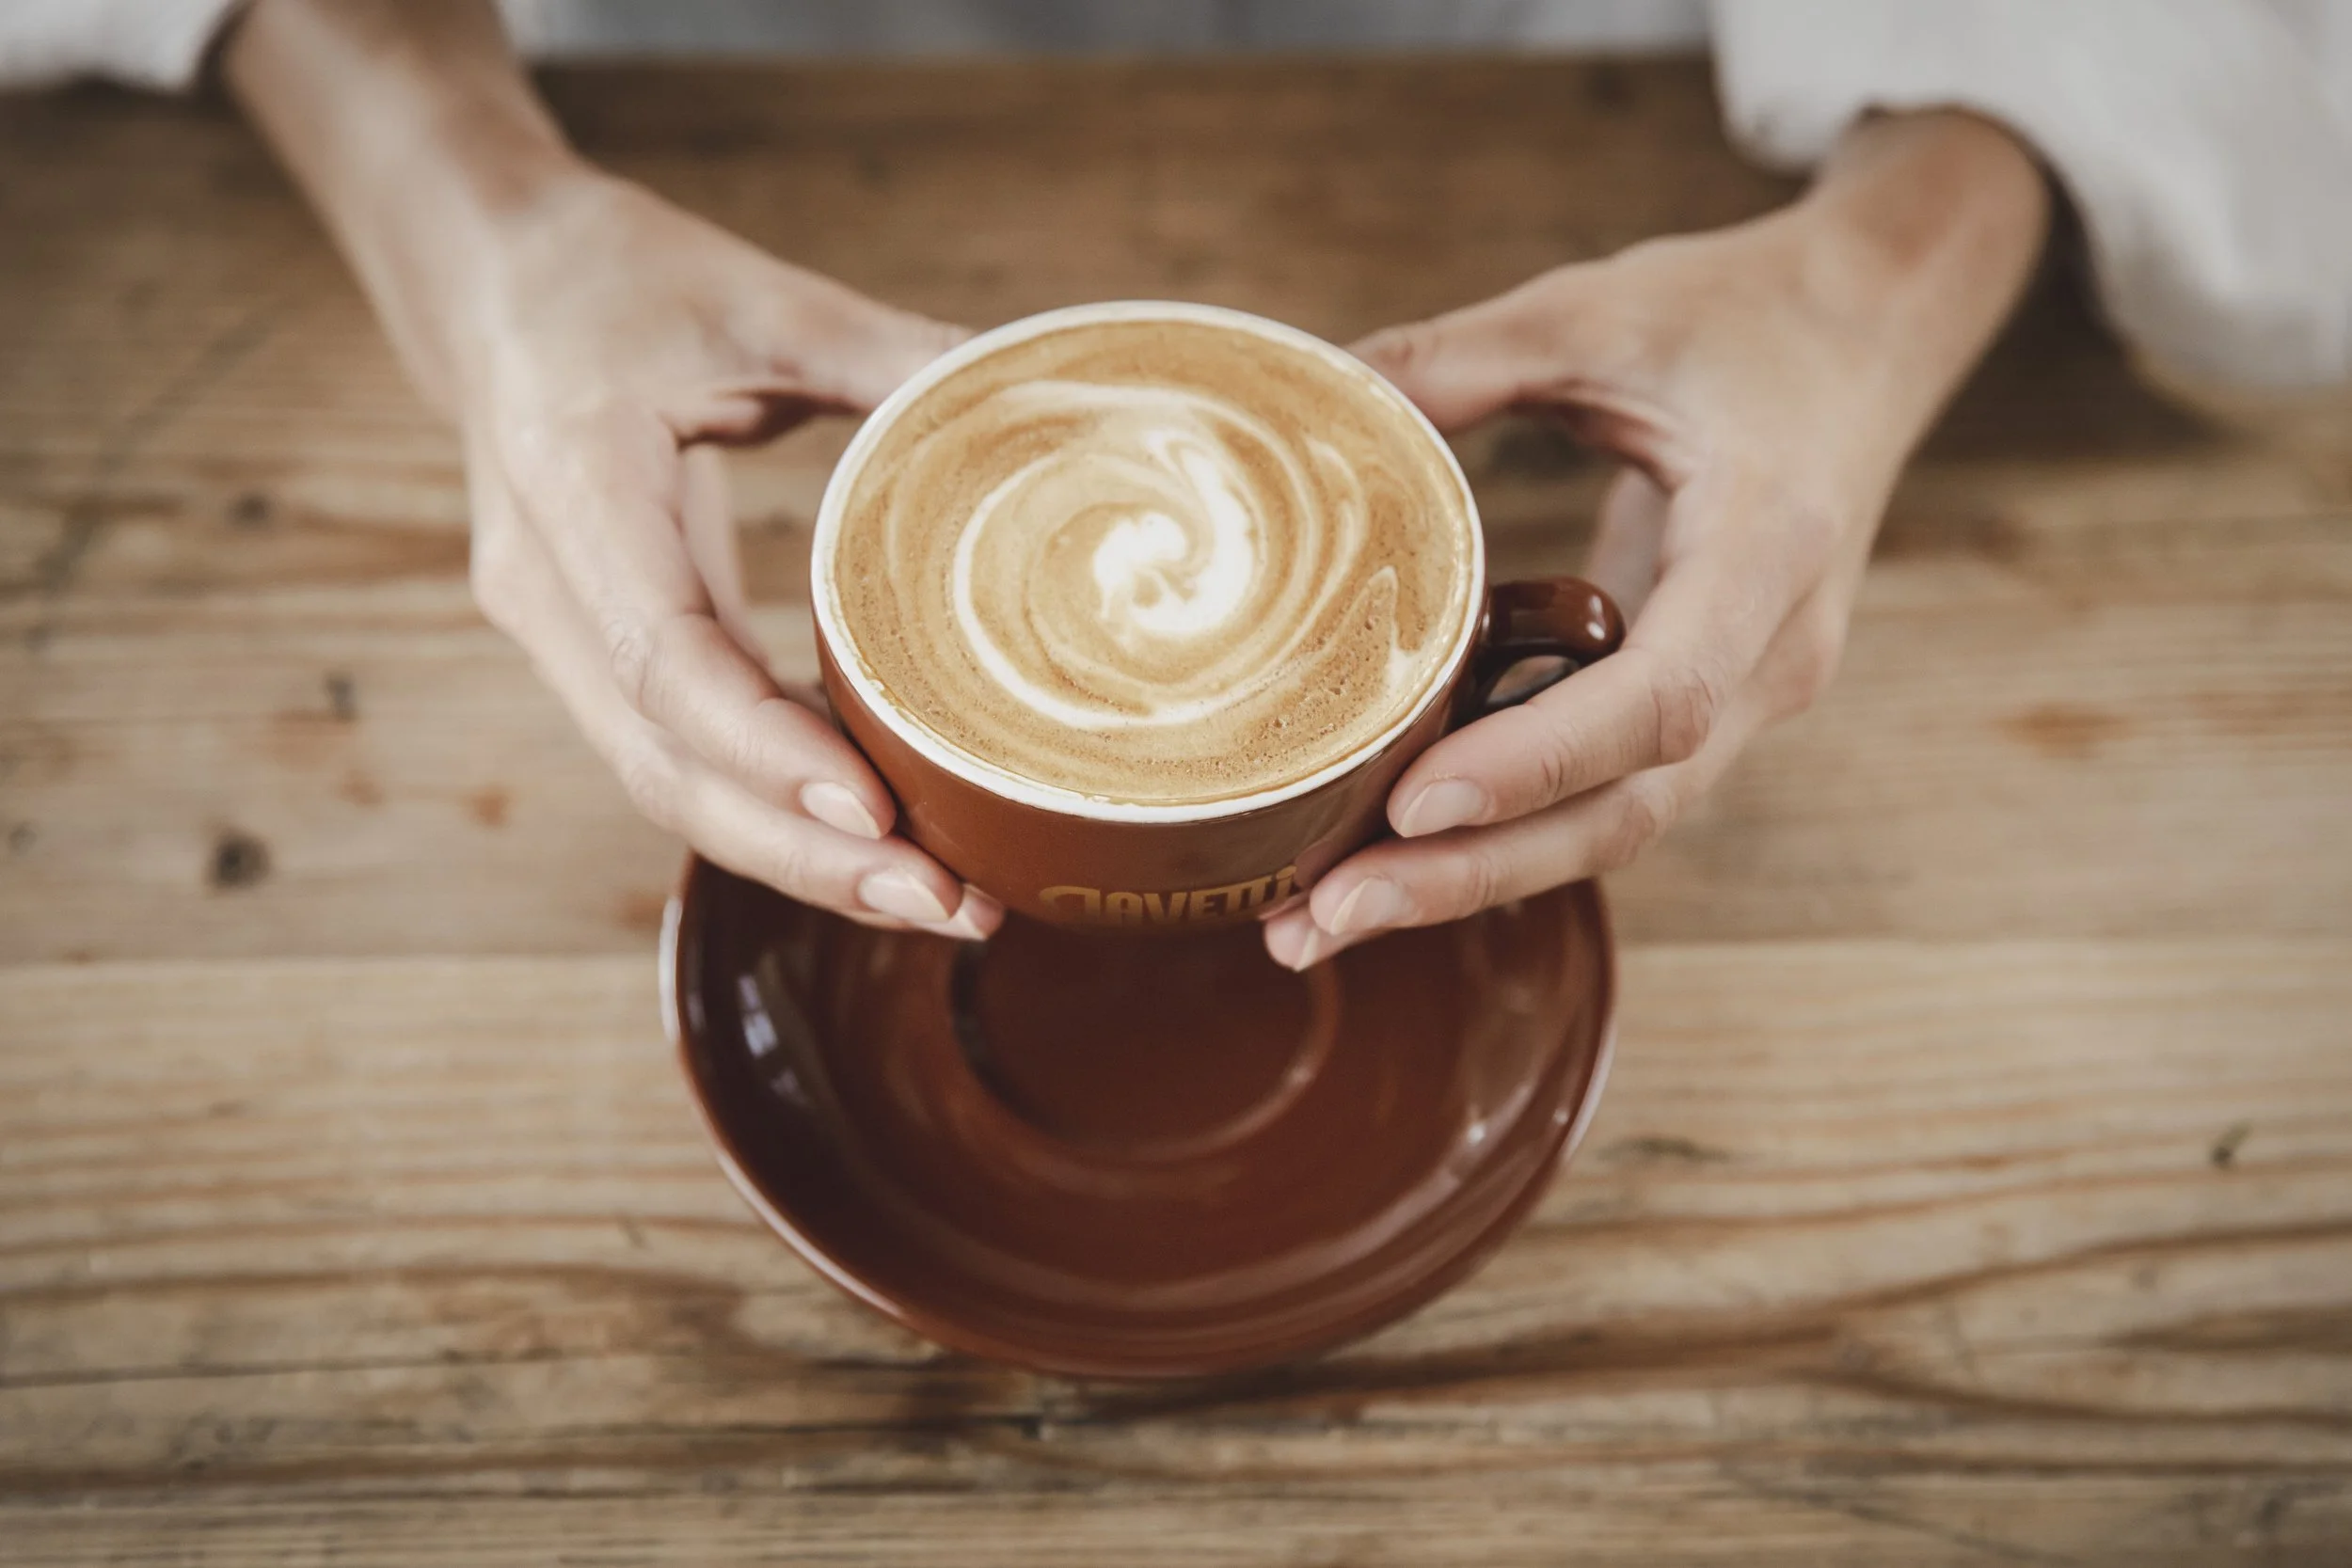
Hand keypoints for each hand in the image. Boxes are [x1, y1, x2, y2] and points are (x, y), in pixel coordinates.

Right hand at [225, 0, 1000, 936]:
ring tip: (937, 901)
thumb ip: (893, 356)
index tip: (874, 812)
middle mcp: (545, 585)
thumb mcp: (760, 297)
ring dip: (794, 857)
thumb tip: (1041, 401)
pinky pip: (677, 756)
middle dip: (803, 855)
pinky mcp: (594, 653)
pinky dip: (771, 810)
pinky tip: (875, 843)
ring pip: (665, 785)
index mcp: (573, 483)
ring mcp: (557, 633)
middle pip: (665, 767)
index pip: (663, 658)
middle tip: (947, 903)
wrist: (490, 276)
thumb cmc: (616, 278)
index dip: (767, 750)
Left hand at [1264, 111, 2045, 968]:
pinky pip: (1606, 790)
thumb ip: (1455, 356)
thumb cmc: (1742, 314)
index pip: (1660, 697)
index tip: (1411, 805)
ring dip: (1474, 880)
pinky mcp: (1710, 700)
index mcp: (1767, 544)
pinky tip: (1392, 853)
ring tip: (1322, 920)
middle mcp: (1773, 650)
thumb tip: (1309, 399)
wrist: (1872, 326)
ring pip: (1615, 824)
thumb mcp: (1598, 309)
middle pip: (1626, 809)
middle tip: (1319, 920)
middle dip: (1471, 875)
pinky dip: (1504, 831)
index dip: (1535, 762)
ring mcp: (1751, 690)